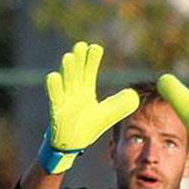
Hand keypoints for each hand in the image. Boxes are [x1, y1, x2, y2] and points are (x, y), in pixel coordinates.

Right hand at [38, 42, 138, 173]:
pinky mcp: (57, 111)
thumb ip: (121, 105)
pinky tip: (53, 76)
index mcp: (85, 90)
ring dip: (67, 70)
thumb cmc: (87, 125)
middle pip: (76, 73)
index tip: (95, 47)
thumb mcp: (108, 114)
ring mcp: (64, 101)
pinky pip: (54, 98)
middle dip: (78, 59)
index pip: (88, 72)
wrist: (72, 143)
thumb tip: (134, 95)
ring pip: (65, 82)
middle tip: (81, 45)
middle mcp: (73, 92)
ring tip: (69, 57)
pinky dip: (53, 88)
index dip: (91, 60)